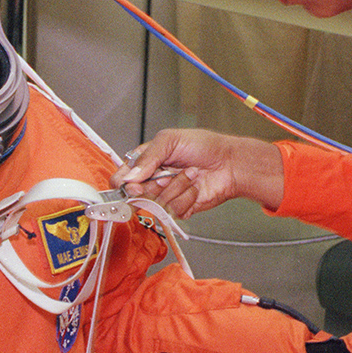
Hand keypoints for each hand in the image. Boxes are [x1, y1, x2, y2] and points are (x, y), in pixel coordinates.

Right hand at [112, 129, 283, 217]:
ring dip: (176, 188)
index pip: (122, 179)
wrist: (229, 163)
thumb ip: (147, 157)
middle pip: (135, 196)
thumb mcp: (170, 140)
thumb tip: (129, 177)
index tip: (133, 184)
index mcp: (146, 162)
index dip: (124, 184)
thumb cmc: (204, 146)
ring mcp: (166, 196)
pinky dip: (186, 198)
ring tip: (189, 174)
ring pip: (156, 204)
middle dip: (152, 187)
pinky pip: (173, 211)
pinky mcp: (179, 209)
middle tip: (163, 177)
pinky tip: (195, 187)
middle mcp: (153, 181)